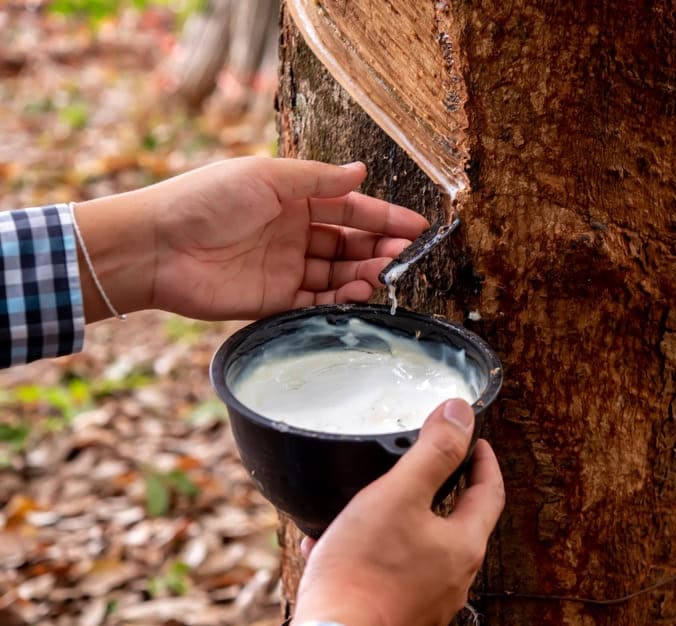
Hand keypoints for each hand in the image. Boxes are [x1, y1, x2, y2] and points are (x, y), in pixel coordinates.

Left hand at [72, 157, 427, 320]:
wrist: (157, 247)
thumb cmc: (206, 199)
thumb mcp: (268, 178)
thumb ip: (317, 180)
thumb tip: (360, 171)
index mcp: (292, 199)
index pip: (349, 208)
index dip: (383, 217)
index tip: (416, 227)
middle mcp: (293, 233)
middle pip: (349, 243)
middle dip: (380, 248)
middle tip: (404, 255)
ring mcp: (284, 268)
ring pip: (338, 274)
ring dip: (364, 274)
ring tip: (384, 274)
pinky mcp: (273, 301)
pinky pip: (316, 303)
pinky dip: (340, 300)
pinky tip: (356, 294)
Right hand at [292, 399, 504, 625]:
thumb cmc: (366, 570)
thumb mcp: (399, 495)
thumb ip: (433, 452)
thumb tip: (461, 412)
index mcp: (464, 546)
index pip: (490, 493)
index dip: (484, 462)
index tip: (476, 442)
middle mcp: (454, 580)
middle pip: (459, 524)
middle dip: (443, 492)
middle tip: (429, 467)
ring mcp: (427, 605)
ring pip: (421, 551)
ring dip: (403, 523)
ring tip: (372, 504)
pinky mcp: (398, 620)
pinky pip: (392, 577)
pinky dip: (375, 555)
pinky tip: (335, 547)